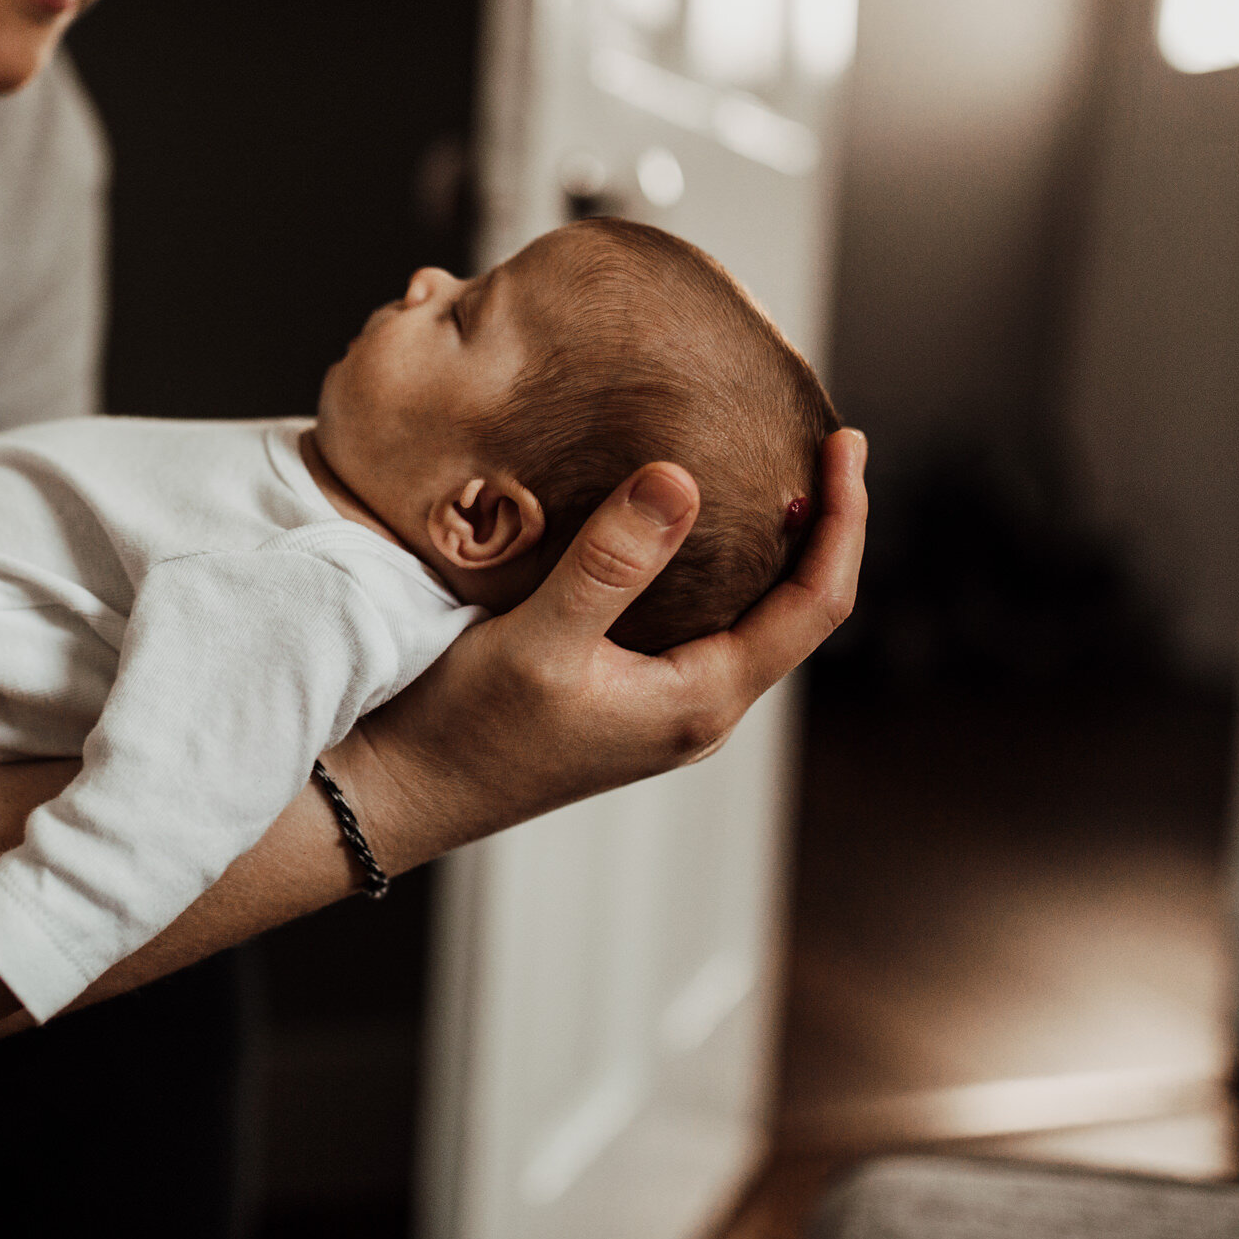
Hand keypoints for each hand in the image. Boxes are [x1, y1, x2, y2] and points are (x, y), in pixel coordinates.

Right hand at [343, 429, 866, 869]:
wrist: (396, 794)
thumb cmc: (463, 732)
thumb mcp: (537, 639)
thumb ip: (610, 563)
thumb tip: (682, 479)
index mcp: (697, 701)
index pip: (813, 605)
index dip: (843, 522)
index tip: (841, 444)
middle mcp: (693, 709)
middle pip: (796, 611)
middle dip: (821, 527)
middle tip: (822, 444)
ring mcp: (659, 705)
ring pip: (747, 617)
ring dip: (771, 547)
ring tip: (771, 472)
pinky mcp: (622, 694)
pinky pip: (696, 621)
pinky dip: (711, 565)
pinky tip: (684, 525)